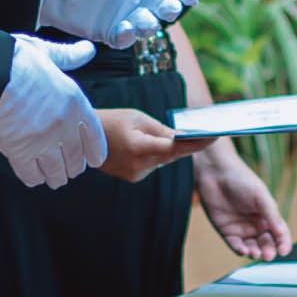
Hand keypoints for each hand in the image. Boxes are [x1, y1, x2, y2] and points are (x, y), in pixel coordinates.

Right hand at [0, 36, 107, 188]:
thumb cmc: (13, 61)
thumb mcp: (45, 52)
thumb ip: (68, 56)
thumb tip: (87, 49)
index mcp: (74, 102)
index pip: (95, 137)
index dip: (94, 152)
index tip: (93, 160)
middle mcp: (63, 125)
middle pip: (75, 159)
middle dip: (73, 167)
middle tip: (68, 169)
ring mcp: (43, 141)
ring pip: (56, 172)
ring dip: (55, 176)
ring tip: (52, 177)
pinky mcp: (20, 153)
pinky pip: (31, 175)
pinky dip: (33, 177)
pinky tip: (32, 174)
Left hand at [39, 0, 200, 48]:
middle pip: (164, 4)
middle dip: (169, 7)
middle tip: (168, 7)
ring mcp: (125, 13)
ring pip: (148, 24)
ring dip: (149, 24)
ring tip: (144, 20)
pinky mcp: (108, 31)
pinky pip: (125, 39)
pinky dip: (128, 37)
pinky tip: (125, 31)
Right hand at [97, 108, 215, 182]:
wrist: (81, 136)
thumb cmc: (111, 121)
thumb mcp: (138, 118)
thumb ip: (162, 130)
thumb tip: (183, 138)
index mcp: (140, 147)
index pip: (176, 147)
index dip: (197, 143)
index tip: (215, 136)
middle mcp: (139, 165)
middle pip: (172, 155)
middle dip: (186, 144)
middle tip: (206, 134)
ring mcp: (135, 174)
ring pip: (163, 160)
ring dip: (168, 149)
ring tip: (164, 134)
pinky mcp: (132, 178)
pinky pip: (153, 165)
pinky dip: (155, 155)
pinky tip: (144, 144)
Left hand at [194, 151, 292, 261]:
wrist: (216, 173)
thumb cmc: (241, 179)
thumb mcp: (260, 196)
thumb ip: (271, 214)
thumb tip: (282, 233)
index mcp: (268, 215)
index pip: (279, 233)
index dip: (283, 243)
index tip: (284, 251)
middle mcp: (256, 224)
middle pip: (266, 243)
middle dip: (269, 250)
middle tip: (269, 255)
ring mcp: (241, 228)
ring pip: (251, 247)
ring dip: (255, 252)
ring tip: (255, 253)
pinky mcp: (226, 231)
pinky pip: (235, 245)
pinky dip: (240, 250)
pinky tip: (244, 250)